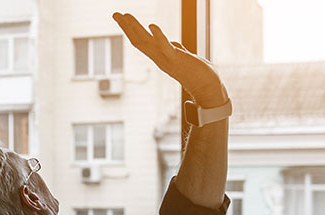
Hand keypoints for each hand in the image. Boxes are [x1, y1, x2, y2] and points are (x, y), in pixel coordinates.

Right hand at [112, 12, 226, 105]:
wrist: (208, 90)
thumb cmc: (199, 75)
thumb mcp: (184, 58)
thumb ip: (177, 50)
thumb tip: (174, 45)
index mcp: (160, 57)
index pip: (142, 42)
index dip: (131, 30)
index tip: (123, 18)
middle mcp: (160, 59)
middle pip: (138, 41)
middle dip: (127, 27)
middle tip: (115, 14)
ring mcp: (167, 60)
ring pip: (146, 42)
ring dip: (135, 28)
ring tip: (126, 16)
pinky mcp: (177, 59)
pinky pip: (165, 47)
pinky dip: (158, 36)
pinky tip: (152, 25)